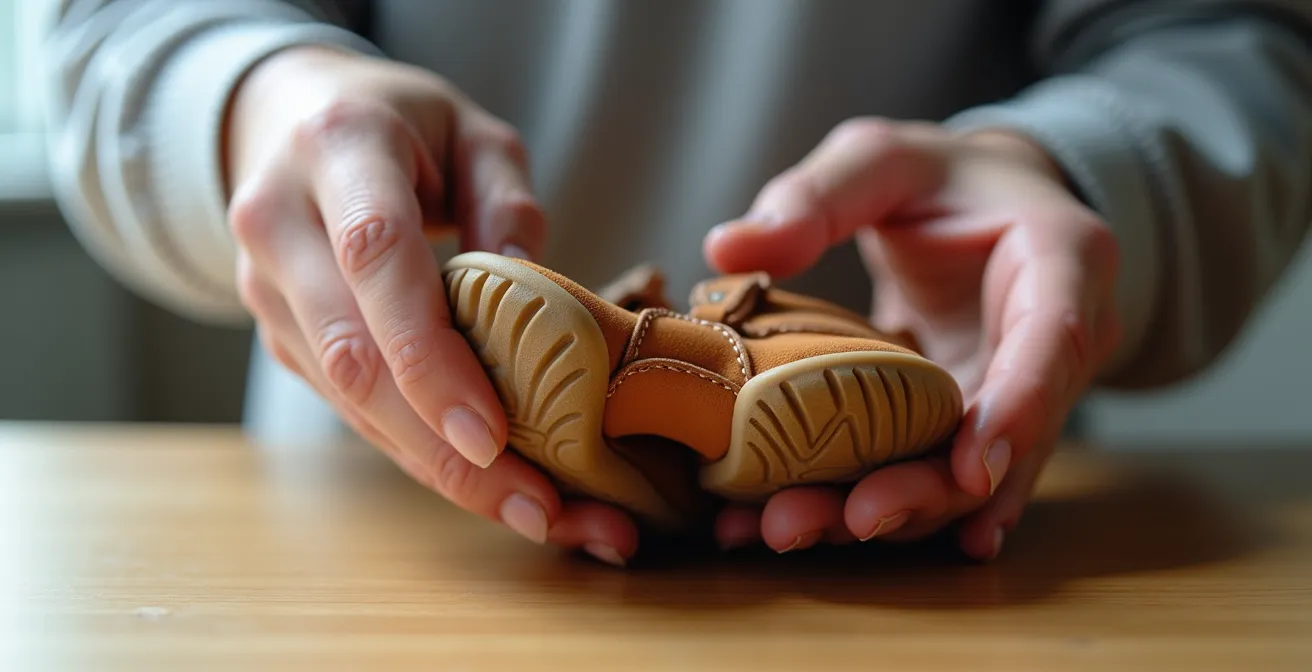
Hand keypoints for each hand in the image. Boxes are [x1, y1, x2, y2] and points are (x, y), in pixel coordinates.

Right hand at [224, 47, 637, 562]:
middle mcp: (279, 223)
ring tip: (537, 513)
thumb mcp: (472, 132)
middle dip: (445, 449)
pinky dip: (419, 453)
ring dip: (441, 470)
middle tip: (538, 506)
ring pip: (348, 401)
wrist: (285, 118)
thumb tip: (534, 299)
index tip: (493, 433)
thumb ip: (508, 201)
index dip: (430, 355)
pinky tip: (487, 485)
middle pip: (354, 356)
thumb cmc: (399, 122)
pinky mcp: (280, 336)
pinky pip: (350, 408)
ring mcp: (267, 288)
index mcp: (336, 149)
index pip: (375, 259)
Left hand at [703, 118, 1121, 559]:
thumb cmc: (940, 178)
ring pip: (969, 476)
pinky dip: (879, 505)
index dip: (1018, 410)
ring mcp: (1019, 397)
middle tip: (852, 519)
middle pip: (1009, 437)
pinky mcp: (975, 429)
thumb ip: (816, 195)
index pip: (1055, 340)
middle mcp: (1056, 344)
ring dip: (892, 513)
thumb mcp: (881, 159)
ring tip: (792, 529)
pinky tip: (816, 534)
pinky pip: (936, 476)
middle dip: (930, 489)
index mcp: (1060, 259)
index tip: (969, 470)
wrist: (984, 210)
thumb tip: (726, 248)